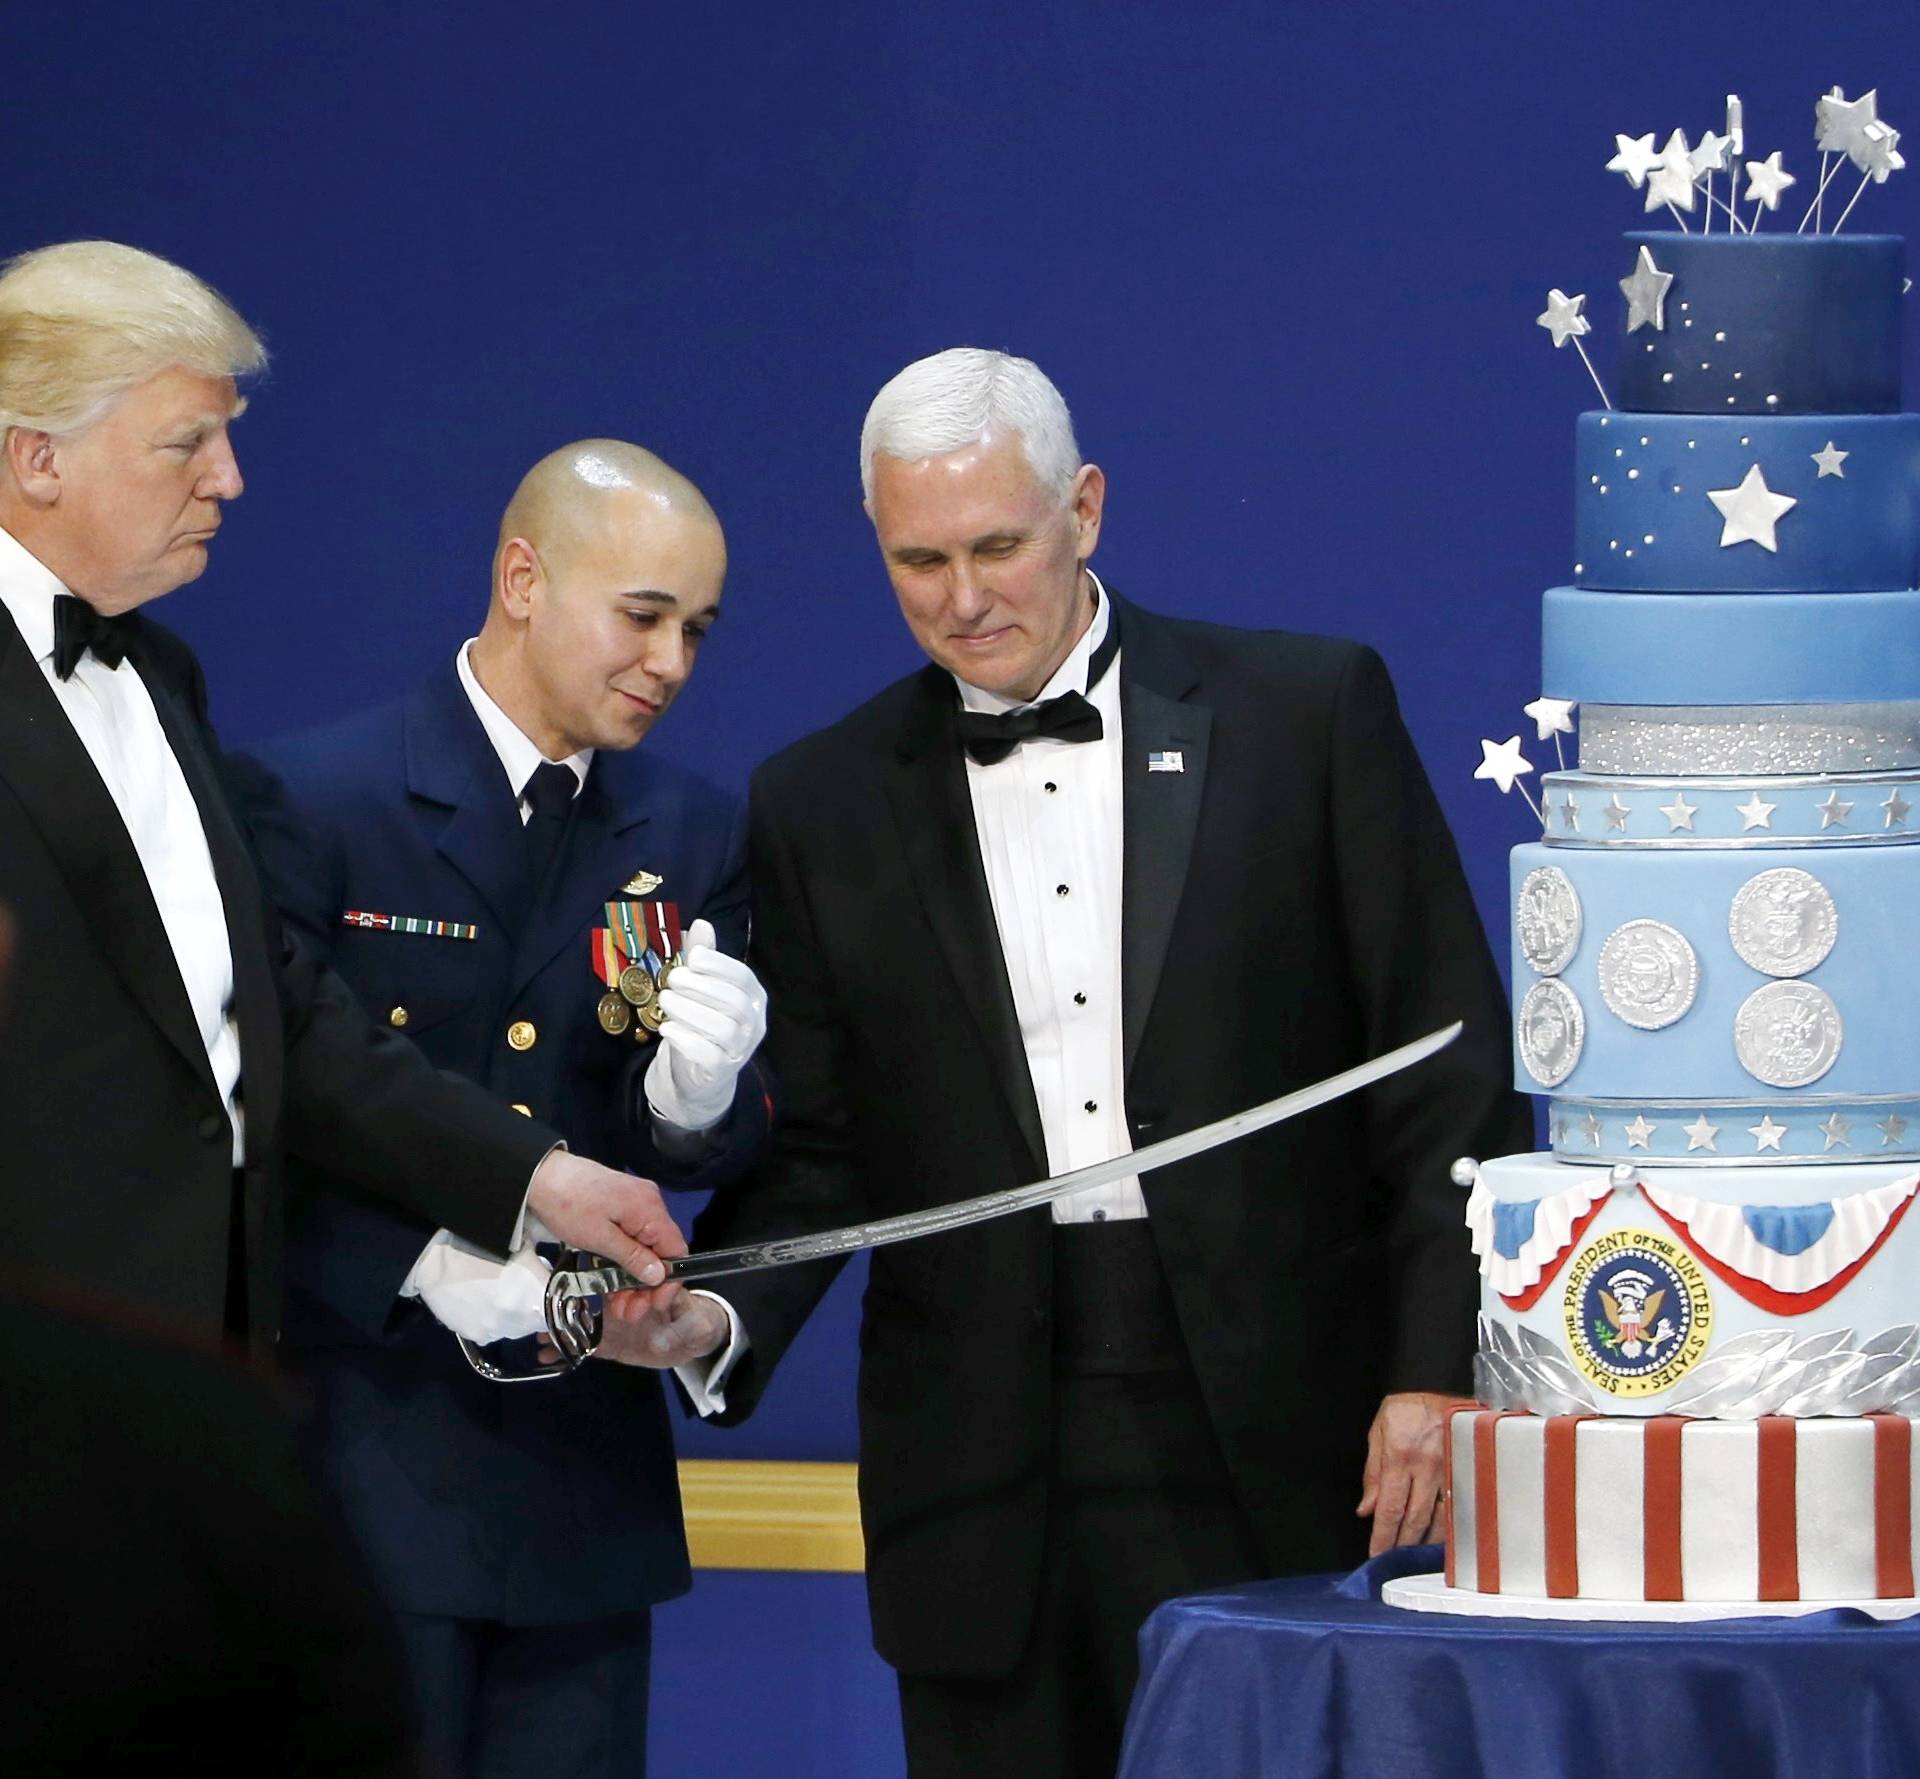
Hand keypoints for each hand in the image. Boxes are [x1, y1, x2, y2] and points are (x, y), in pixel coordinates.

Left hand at [523, 1150, 686, 1295]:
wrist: (540, 1176)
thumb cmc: (568, 1205)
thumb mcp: (599, 1238)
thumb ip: (633, 1257)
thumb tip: (660, 1276)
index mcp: (649, 1210)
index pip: (676, 1250)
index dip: (669, 1281)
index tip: (654, 1305)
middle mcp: (650, 1204)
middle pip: (660, 1252)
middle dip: (646, 1286)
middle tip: (628, 1312)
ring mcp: (635, 1204)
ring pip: (645, 1249)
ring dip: (633, 1278)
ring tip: (617, 1304)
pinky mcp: (621, 1206)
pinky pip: (632, 1239)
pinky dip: (624, 1262)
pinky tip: (611, 1282)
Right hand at [542, 1289, 728, 1369]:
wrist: (692, 1340)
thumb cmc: (695, 1320)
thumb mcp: (694, 1314)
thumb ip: (680, 1304)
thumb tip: (667, 1289)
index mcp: (641, 1291)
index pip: (618, 1284)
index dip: (603, 1292)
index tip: (587, 1304)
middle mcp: (621, 1302)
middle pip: (591, 1302)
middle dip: (569, 1311)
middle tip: (550, 1318)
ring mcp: (613, 1323)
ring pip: (583, 1323)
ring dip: (561, 1330)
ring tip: (540, 1339)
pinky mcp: (609, 1342)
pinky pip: (586, 1344)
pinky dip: (567, 1350)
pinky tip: (547, 1356)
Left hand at [644, 918, 767, 1130]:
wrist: (701, 1074)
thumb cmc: (703, 1022)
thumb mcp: (702, 988)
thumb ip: (703, 959)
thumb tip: (700, 923)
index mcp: (753, 998)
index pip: (744, 978)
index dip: (720, 965)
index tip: (695, 957)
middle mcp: (753, 1023)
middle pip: (735, 1002)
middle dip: (701, 987)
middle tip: (672, 980)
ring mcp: (740, 1049)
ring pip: (722, 1029)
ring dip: (690, 1012)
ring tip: (666, 1002)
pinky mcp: (721, 1071)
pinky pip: (709, 1056)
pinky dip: (687, 1040)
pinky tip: (668, 1029)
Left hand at [1356, 1390, 1465, 1556]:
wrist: (1441, 1384)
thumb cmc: (1406, 1408)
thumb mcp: (1378, 1431)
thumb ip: (1372, 1473)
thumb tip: (1366, 1510)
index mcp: (1400, 1456)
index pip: (1391, 1507)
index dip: (1383, 1536)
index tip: (1376, 1555)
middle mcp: (1427, 1467)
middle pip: (1416, 1518)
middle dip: (1404, 1545)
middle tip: (1394, 1563)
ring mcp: (1452, 1469)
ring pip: (1442, 1519)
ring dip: (1428, 1543)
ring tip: (1416, 1558)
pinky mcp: (1468, 1470)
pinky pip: (1460, 1507)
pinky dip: (1452, 1529)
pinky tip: (1444, 1542)